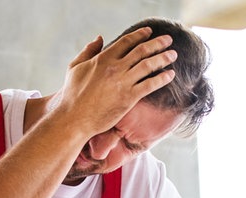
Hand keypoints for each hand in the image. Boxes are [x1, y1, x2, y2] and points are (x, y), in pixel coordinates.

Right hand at [59, 27, 176, 135]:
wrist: (75, 118)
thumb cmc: (72, 95)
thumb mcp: (75, 67)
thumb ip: (88, 51)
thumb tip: (99, 38)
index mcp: (103, 59)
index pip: (126, 42)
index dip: (140, 35)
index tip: (149, 32)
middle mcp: (115, 68)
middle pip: (141, 50)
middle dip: (157, 43)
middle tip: (168, 40)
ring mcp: (123, 82)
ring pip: (148, 65)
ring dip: (163, 58)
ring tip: (173, 54)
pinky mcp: (129, 98)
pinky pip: (150, 85)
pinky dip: (162, 78)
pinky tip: (170, 75)